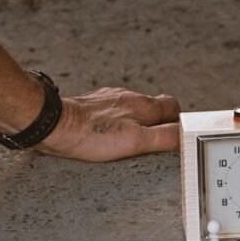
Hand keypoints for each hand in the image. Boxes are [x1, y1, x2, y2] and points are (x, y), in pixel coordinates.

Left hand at [35, 87, 180, 161]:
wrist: (53, 124)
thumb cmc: (92, 136)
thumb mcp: (135, 142)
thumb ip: (164, 137)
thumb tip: (185, 135)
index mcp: (144, 105)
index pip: (173, 107)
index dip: (177, 122)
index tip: (173, 138)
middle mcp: (129, 97)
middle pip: (153, 107)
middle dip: (157, 123)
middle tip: (152, 143)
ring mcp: (110, 98)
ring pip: (132, 108)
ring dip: (136, 122)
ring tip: (128, 141)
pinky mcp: (93, 104)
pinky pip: (112, 111)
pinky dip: (115, 122)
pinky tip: (107, 135)